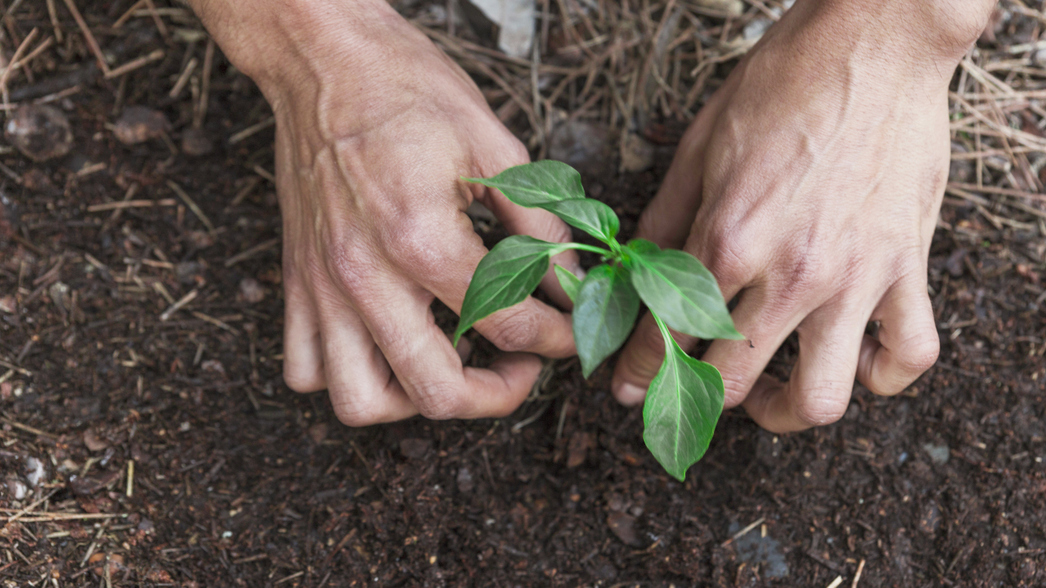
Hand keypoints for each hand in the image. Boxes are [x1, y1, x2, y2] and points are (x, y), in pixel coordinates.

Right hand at [195, 0, 578, 424]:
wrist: (321, 59)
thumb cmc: (405, 89)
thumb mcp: (493, 144)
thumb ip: (539, 224)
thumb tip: (571, 280)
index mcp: (420, 236)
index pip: (506, 324)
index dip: (556, 339)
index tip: (570, 334)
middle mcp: (364, 276)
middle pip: (436, 391)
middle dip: (498, 396)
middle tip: (522, 367)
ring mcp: (322, 287)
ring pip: (359, 401)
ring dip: (414, 400)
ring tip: (452, 363)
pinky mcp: (295, 283)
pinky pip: (306, 370)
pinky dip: (349, 378)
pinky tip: (391, 345)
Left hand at [611, 0, 992, 431]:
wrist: (876, 39)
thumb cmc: (784, 81)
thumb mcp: (703, 145)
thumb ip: (665, 220)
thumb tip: (630, 273)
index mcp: (730, 238)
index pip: (668, 337)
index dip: (638, 374)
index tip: (627, 389)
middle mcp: (792, 272)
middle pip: (735, 383)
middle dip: (699, 401)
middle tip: (693, 389)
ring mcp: (856, 276)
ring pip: (822, 398)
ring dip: (786, 412)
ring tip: (771, 393)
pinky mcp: (908, 267)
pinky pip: (909, 355)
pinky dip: (883, 374)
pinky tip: (854, 359)